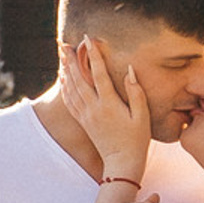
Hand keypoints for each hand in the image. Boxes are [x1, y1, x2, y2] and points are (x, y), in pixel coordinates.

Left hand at [58, 36, 152, 180]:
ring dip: (66, 71)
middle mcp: (94, 108)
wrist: (122, 163)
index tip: (88, 39)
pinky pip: (70, 102)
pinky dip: (65, 88)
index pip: (98, 73)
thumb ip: (136, 92)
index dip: (93, 55)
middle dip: (71, 60)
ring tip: (61, 56)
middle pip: (78, 79)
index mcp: (109, 104)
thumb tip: (129, 70)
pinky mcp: (84, 123)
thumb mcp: (142, 116)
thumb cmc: (136, 140)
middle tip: (64, 44)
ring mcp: (86, 116)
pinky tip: (63, 79)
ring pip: (71, 89)